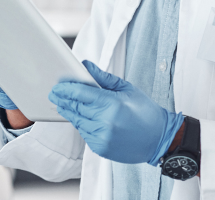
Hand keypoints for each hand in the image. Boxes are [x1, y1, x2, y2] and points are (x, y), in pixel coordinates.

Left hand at [49, 60, 183, 164]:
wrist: (160, 139)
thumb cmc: (146, 112)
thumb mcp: (126, 89)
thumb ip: (103, 78)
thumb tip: (85, 66)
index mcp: (112, 105)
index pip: (81, 94)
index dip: (66, 89)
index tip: (57, 86)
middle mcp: (105, 122)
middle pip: (76, 108)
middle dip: (63, 100)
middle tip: (54, 94)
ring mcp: (102, 137)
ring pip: (78, 121)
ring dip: (70, 112)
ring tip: (64, 104)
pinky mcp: (101, 148)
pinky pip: (84, 134)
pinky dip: (81, 125)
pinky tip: (81, 118)